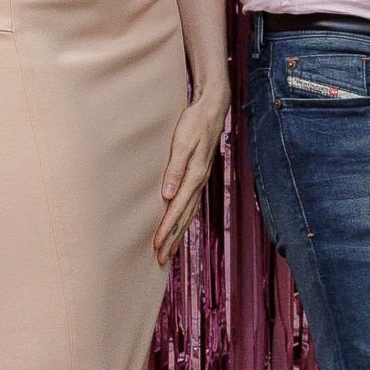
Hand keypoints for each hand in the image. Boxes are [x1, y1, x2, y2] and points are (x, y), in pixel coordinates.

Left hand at [154, 82, 230, 262]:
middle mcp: (198, 182)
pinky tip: (178, 225)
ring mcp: (200, 180)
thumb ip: (174, 168)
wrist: (212, 109)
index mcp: (194, 176)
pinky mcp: (198, 176)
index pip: (178, 210)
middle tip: (161, 260)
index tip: (157, 246)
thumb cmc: (194, 123)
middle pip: (185, 218)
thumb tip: (167, 195)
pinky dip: (184, 219)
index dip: (167, 229)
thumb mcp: (182, 142)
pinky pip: (191, 204)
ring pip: (189, 214)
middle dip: (172, 239)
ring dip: (178, 233)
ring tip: (168, 251)